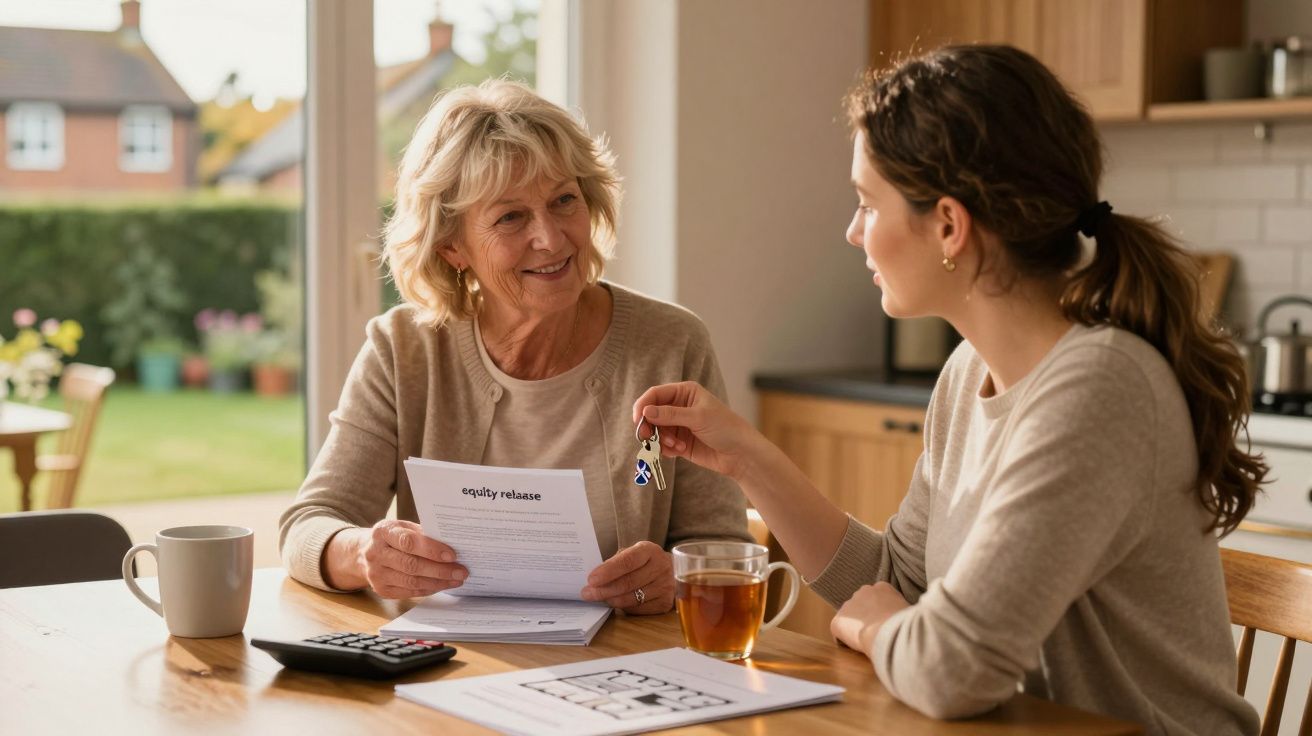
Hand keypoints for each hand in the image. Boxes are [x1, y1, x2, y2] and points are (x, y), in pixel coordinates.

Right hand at [355, 520, 468, 598]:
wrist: (364, 553)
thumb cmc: (392, 537)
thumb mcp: (404, 527)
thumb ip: (423, 534)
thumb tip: (452, 543)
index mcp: (383, 532)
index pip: (409, 542)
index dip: (432, 549)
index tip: (453, 555)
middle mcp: (376, 554)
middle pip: (411, 565)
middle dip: (440, 570)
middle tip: (461, 571)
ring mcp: (376, 574)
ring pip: (412, 582)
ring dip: (438, 582)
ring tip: (456, 579)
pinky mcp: (381, 590)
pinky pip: (409, 592)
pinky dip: (429, 589)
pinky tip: (442, 585)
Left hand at [580, 541, 674, 613]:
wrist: (669, 571)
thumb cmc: (643, 562)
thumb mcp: (632, 554)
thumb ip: (616, 563)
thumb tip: (594, 580)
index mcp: (649, 550)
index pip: (627, 562)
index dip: (608, 571)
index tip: (591, 579)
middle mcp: (661, 566)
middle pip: (628, 582)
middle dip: (604, 589)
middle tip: (587, 593)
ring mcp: (665, 586)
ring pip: (632, 598)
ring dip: (612, 600)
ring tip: (599, 598)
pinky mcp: (665, 603)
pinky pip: (639, 609)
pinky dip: (624, 607)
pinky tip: (616, 603)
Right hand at [632, 381, 761, 480]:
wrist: (740, 454)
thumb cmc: (725, 428)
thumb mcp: (698, 417)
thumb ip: (670, 415)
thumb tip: (646, 412)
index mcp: (684, 392)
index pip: (655, 394)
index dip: (643, 406)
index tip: (638, 420)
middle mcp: (679, 407)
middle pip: (651, 414)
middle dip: (649, 426)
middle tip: (647, 438)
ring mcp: (678, 425)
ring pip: (655, 431)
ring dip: (660, 440)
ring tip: (675, 446)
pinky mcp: (679, 442)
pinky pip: (662, 445)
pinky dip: (666, 449)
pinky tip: (680, 450)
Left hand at [830, 582, 910, 653]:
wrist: (890, 632)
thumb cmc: (906, 624)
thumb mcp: (909, 611)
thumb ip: (902, 609)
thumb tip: (906, 617)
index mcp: (882, 587)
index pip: (878, 598)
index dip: (881, 612)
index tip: (885, 622)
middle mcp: (863, 591)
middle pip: (862, 604)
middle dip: (866, 616)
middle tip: (876, 632)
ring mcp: (848, 605)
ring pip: (850, 618)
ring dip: (856, 627)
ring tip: (867, 641)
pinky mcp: (837, 621)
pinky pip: (839, 632)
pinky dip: (844, 640)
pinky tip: (856, 648)